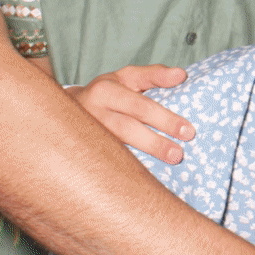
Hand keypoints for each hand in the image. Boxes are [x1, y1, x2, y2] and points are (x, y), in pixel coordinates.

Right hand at [71, 64, 192, 164]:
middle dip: (155, 142)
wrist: (66, 110)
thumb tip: (182, 75)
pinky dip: (128, 170)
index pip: (139, 105)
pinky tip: (145, 179)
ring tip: (168, 164)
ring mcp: (87, 135)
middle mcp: (93, 113)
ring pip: (115, 149)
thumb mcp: (127, 78)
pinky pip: (108, 162)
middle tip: (180, 153)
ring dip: (142, 157)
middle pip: (127, 129)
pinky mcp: (85, 152)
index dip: (164, 118)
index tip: (188, 131)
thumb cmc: (107, 92)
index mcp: (106, 91)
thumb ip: (154, 75)